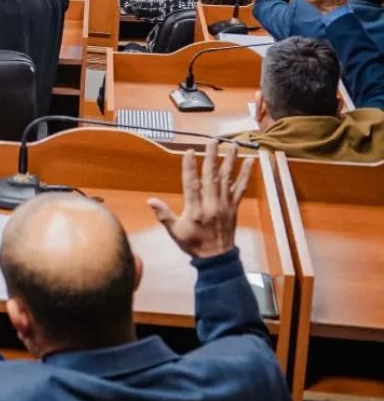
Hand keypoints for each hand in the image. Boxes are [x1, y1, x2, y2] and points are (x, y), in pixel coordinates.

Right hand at [147, 142, 253, 259]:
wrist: (217, 258)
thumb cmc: (193, 244)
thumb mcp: (175, 232)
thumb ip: (164, 215)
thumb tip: (150, 201)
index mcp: (195, 210)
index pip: (191, 184)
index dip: (189, 167)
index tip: (189, 151)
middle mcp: (211, 204)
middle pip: (211, 177)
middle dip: (211, 158)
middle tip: (212, 142)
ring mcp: (224, 204)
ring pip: (227, 179)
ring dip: (230, 161)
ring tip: (232, 145)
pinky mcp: (234, 206)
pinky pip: (240, 188)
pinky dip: (246, 174)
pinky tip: (250, 161)